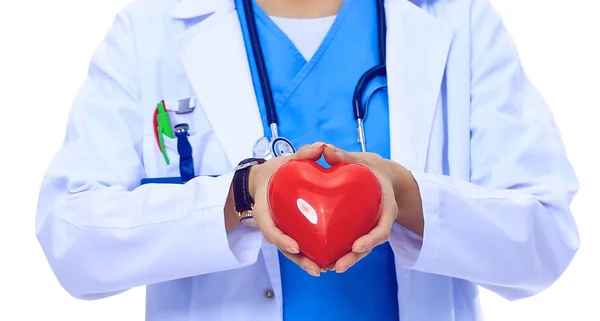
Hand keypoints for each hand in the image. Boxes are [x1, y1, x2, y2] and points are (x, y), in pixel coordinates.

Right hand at [249, 142, 326, 276]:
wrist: (266, 178)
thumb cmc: (276, 170)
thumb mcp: (287, 159)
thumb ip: (304, 152)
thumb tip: (322, 147)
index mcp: (264, 210)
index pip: (269, 229)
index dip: (281, 240)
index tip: (295, 247)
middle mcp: (271, 223)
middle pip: (282, 246)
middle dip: (299, 259)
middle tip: (316, 268)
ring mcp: (281, 228)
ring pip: (291, 250)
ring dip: (305, 262)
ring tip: (323, 269)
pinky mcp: (290, 230)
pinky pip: (299, 244)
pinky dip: (309, 254)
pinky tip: (326, 261)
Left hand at [321, 144, 422, 272]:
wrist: (382, 174)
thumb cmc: (373, 167)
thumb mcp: (363, 159)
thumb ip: (345, 155)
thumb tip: (326, 150)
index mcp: (386, 206)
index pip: (383, 228)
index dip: (371, 239)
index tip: (357, 246)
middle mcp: (379, 220)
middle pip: (370, 244)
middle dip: (355, 257)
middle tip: (338, 266)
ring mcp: (370, 226)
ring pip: (361, 249)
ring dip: (347, 259)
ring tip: (329, 268)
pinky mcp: (359, 228)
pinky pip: (352, 242)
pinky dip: (341, 251)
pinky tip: (324, 259)